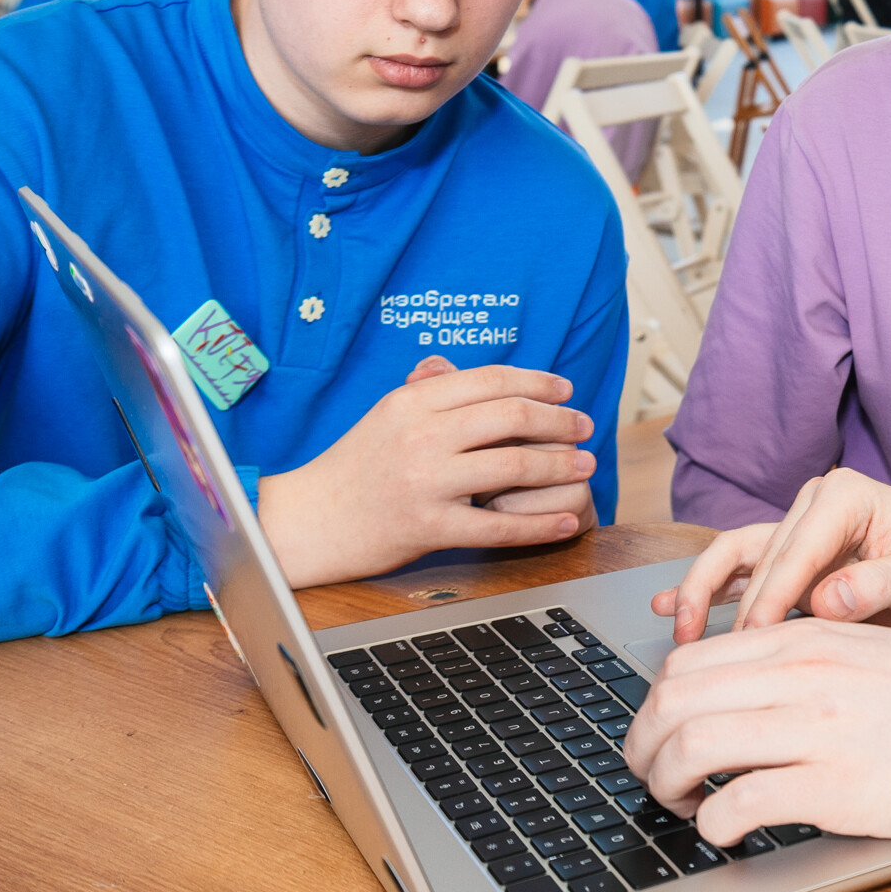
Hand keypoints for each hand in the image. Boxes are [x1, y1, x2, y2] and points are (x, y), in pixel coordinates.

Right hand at [256, 356, 596, 585]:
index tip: (566, 389)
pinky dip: (540, 525)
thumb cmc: (351, 468)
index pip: (490, 380)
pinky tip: (566, 521)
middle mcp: (421, 435)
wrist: (304, 522)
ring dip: (559, 465)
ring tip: (586, 467)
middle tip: (584, 427)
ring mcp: (424, 481)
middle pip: (510, 415)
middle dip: (559, 420)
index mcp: (412, 402)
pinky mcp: (427, 526)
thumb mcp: (384, 417)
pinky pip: (497, 525)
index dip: (538, 381)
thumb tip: (452, 365)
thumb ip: (424, 391)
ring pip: (512, 465)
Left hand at [624, 620, 890, 841]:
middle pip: (672, 703)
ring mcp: (816, 730)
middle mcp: (801, 676)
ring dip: (665, 785)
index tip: (660, 735)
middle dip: (641, 747)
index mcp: (806, 640)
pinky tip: (725, 832)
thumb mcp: (865, 653)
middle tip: (650, 777)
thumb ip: (800, 665)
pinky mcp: (836, 787)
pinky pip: (739, 804)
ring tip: (681, 806)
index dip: (653, 707)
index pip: (688, 663)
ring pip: (690, 748)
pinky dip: (713, 824)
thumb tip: (738, 696)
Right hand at [648, 467, 890, 642]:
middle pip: (756, 557)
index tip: (755, 640)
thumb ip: (878, 585)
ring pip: (735, 559)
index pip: (794, 552)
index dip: (771, 599)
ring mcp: (798, 530)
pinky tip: (670, 610)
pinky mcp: (793, 559)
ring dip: (701, 593)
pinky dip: (708, 591)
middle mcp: (813, 506)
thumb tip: (828, 600)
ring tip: (676, 631)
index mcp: (843, 496)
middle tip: (711, 656)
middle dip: (729, 606)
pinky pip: (741, 572)